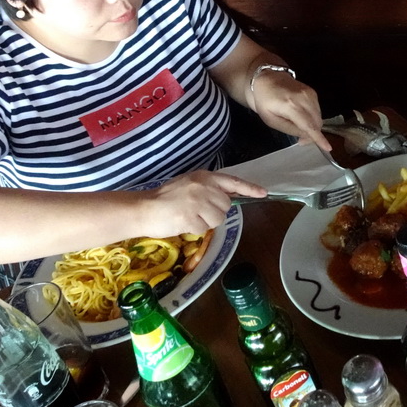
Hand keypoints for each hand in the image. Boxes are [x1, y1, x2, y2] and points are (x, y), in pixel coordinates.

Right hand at [143, 170, 266, 236]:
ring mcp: (198, 201)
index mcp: (203, 176)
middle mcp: (203, 186)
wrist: (143, 208)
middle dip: (215, 212)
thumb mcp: (188, 185)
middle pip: (226, 206)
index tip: (264, 193)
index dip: (249, 188)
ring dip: (205, 222)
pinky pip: (204, 228)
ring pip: (218, 219)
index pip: (232, 181)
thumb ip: (208, 189)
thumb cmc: (165, 199)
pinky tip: (182, 222)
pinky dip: (194, 229)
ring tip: (187, 216)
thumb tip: (228, 198)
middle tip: (195, 211)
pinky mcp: (191, 217)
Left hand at [251, 72, 332, 151]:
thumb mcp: (271, 121)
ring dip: (313, 126)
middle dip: (312, 134)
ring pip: (319, 117)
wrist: (267, 79)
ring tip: (300, 128)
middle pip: (317, 122)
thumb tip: (307, 136)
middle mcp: (304, 98)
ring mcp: (310, 93)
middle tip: (300, 140)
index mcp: (291, 106)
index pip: (309, 125)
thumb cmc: (265, 102)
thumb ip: (290, 129)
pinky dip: (313, 117)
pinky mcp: (313, 92)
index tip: (328, 148)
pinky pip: (318, 110)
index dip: (319, 138)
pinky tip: (303, 118)